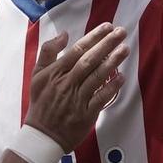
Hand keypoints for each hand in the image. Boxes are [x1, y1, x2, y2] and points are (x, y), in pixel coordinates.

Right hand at [24, 23, 128, 151]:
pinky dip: (111, 88)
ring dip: (112, 62)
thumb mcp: (37, 74)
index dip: (93, 37)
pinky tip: (121, 77)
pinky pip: (100, 99)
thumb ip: (48, 52)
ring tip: (125, 49)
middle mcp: (66, 84)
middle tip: (121, 32)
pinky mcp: (85, 115)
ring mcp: (76, 99)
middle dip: (106, 44)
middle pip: (89, 60)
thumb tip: (64, 34)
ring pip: (96, 77)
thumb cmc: (41, 102)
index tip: (107, 27)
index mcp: (55, 72)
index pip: (77, 50)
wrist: (41, 135)